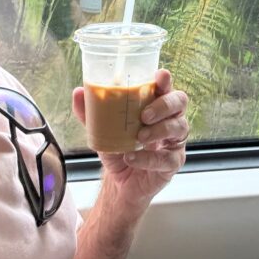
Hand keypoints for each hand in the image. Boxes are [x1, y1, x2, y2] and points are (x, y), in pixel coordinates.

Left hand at [72, 69, 188, 208]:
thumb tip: (78, 92)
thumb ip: (91, 112)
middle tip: (145, 115)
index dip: (165, 80)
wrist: (119, 182)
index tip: (160, 76)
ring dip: (159, 130)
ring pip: (180, 127)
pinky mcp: (173, 162)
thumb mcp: (102, 130)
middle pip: (180, 102)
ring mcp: (174, 141)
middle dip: (164, 105)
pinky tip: (132, 158)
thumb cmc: (117, 149)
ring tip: (139, 137)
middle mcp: (170, 119)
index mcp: (155, 105)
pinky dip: (148, 158)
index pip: (165, 87)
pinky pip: (168, 158)